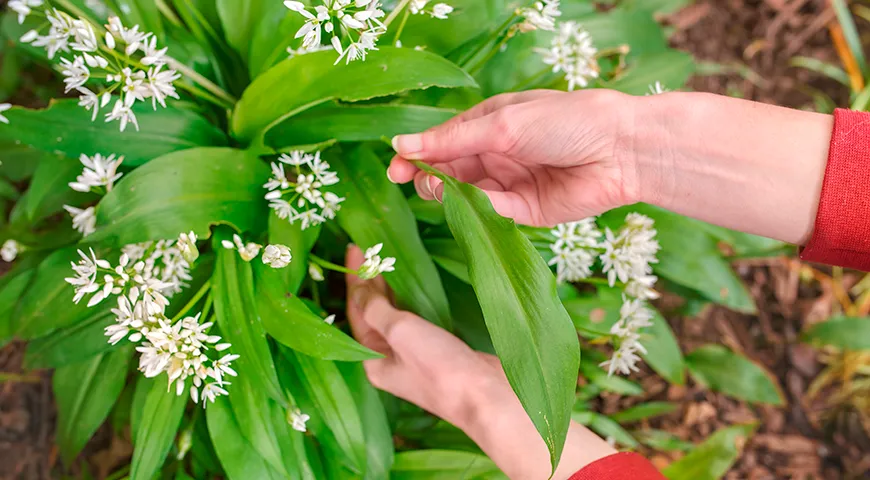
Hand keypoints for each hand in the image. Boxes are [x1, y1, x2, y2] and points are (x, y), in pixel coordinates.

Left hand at [345, 246, 615, 478]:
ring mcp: (415, 356)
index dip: (354, 280)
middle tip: (371, 246)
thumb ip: (378, 310)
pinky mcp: (439, 351)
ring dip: (391, 288)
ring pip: (395, 315)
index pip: (356, 313)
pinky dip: (413, 299)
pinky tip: (415, 283)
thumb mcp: (402, 333)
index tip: (355, 248)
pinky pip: (417, 320)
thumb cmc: (441, 368)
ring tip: (388, 257)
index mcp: (374, 361)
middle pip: (373, 314)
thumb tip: (361, 290)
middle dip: (371, 281)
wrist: (489, 397)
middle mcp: (390, 359)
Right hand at [387, 89, 638, 226]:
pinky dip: (475, 208)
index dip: (418, 154)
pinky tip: (466, 203)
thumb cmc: (566, 121)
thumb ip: (452, 140)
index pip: (444, 141)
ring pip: (465, 194)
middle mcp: (498, 154)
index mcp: (492, 124)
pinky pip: (491, 212)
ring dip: (448, 194)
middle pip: (450, 170)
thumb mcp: (502, 125)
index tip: (396, 167)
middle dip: (428, 176)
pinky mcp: (525, 212)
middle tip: (411, 182)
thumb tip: (402, 144)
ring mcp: (510, 184)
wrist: (620, 151)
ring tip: (437, 189)